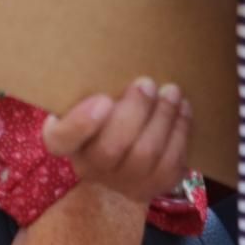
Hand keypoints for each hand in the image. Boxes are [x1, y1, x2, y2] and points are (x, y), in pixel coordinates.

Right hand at [42, 77, 190, 202]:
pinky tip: (183, 110)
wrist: (119, 163)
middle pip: (110, 148)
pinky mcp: (152, 188)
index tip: (103, 99)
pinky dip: (180, 133)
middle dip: (135, 112)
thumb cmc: (100, 119)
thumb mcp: (83, 101)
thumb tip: (115, 56)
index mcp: (64, 142)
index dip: (81, 123)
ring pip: (145, 155)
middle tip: (147, 83)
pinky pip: (170, 164)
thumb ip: (90, 86)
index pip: (61, 139)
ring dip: (162, 119)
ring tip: (171, 92)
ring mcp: (122, 183)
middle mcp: (89, 168)